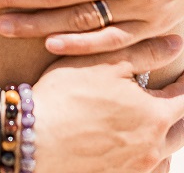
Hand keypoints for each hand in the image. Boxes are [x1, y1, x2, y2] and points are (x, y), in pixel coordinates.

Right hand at [33, 35, 183, 172]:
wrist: (34, 139)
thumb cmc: (66, 96)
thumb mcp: (105, 63)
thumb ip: (145, 52)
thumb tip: (176, 44)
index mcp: (154, 116)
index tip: (181, 73)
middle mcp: (152, 147)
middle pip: (181, 130)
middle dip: (179, 111)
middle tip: (173, 97)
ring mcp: (135, 168)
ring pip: (165, 154)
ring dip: (165, 136)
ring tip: (156, 121)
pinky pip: (147, 171)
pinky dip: (149, 158)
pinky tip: (137, 147)